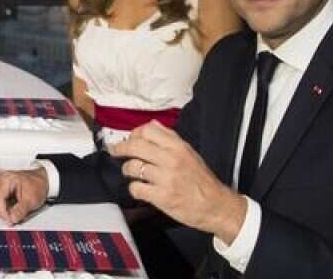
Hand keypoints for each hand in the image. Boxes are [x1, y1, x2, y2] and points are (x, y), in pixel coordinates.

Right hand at [0, 167, 48, 224]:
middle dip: (4, 214)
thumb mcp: (32, 200)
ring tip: (16, 211)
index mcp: (6, 179)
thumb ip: (20, 211)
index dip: (3, 214)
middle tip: (15, 218)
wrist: (39, 180)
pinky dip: (4, 209)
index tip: (11, 221)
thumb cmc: (37, 185)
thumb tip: (11, 219)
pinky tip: (13, 208)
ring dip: (4, 212)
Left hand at [111, 121, 247, 242]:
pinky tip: (140, 188)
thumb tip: (151, 125)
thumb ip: (169, 138)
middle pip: (135, 146)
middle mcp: (171, 160)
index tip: (131, 139)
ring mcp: (165, 179)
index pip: (148, 130)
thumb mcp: (190, 153)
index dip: (135, 133)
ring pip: (132, 167)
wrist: (216, 206)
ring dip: (127, 170)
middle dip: (120, 148)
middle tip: (115, 151)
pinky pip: (136, 188)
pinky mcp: (161, 197)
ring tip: (131, 172)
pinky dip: (134, 188)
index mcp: (178, 147)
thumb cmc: (202, 180)